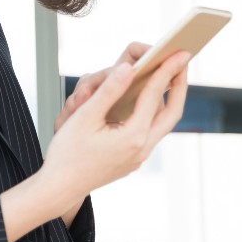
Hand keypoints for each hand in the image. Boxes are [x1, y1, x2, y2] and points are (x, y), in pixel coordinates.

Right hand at [42, 47, 191, 202]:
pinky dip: (153, 113)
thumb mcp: (84, 117)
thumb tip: (128, 68)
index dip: (166, 71)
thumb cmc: (67, 153)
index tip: (178, 53)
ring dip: (168, 101)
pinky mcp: (131, 160)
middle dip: (179, 86)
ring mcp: (138, 157)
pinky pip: (150, 132)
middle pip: (172, 113)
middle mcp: (141, 149)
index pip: (154, 96)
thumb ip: (108, 91)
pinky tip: (145, 103)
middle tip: (182, 63)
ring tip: (168, 79)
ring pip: (162, 124)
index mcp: (132, 136)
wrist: (59, 188)